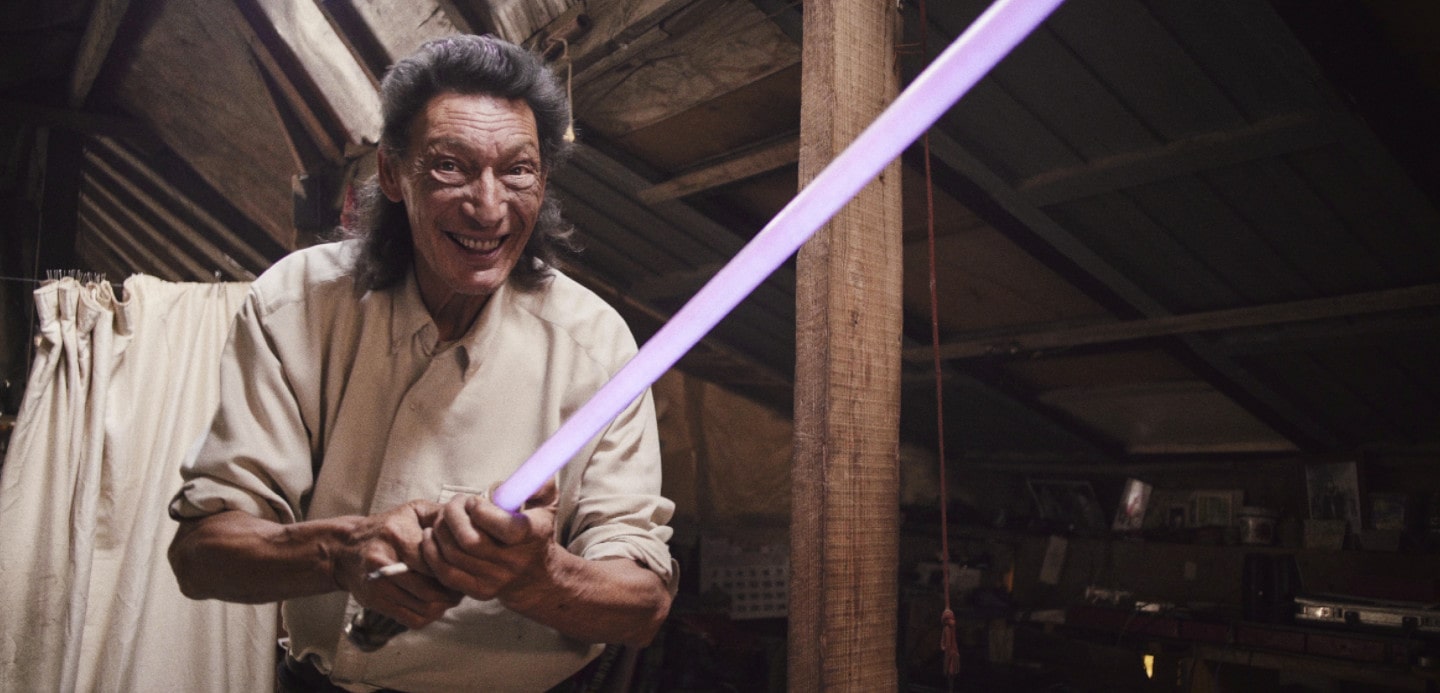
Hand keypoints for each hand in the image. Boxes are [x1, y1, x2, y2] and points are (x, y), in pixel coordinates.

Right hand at [334, 500, 462, 628]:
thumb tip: (467, 521)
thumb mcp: (411, 511)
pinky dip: (428, 616)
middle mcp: (383, 562)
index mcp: (396, 535)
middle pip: (429, 588)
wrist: (345, 549)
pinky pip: (411, 619)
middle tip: (463, 586)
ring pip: (423, 607)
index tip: (465, 568)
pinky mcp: (376, 603)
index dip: (453, 568)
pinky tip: (434, 604)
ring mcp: (378, 586)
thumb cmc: (386, 527)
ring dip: (443, 605)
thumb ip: (439, 514)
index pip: (433, 561)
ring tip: (451, 596)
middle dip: (451, 591)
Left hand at [421, 479, 559, 601]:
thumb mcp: (546, 503)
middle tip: (454, 505)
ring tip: (443, 518)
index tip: (474, 500)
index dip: (483, 512)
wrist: (535, 575)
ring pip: (454, 555)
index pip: (507, 529)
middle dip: (453, 517)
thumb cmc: (535, 531)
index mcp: (532, 536)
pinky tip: (431, 536)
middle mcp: (514, 561)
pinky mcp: (478, 590)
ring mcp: (495, 579)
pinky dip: (432, 552)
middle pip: (471, 542)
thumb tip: (525, 473)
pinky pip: (446, 573)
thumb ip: (537, 483)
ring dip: (441, 531)